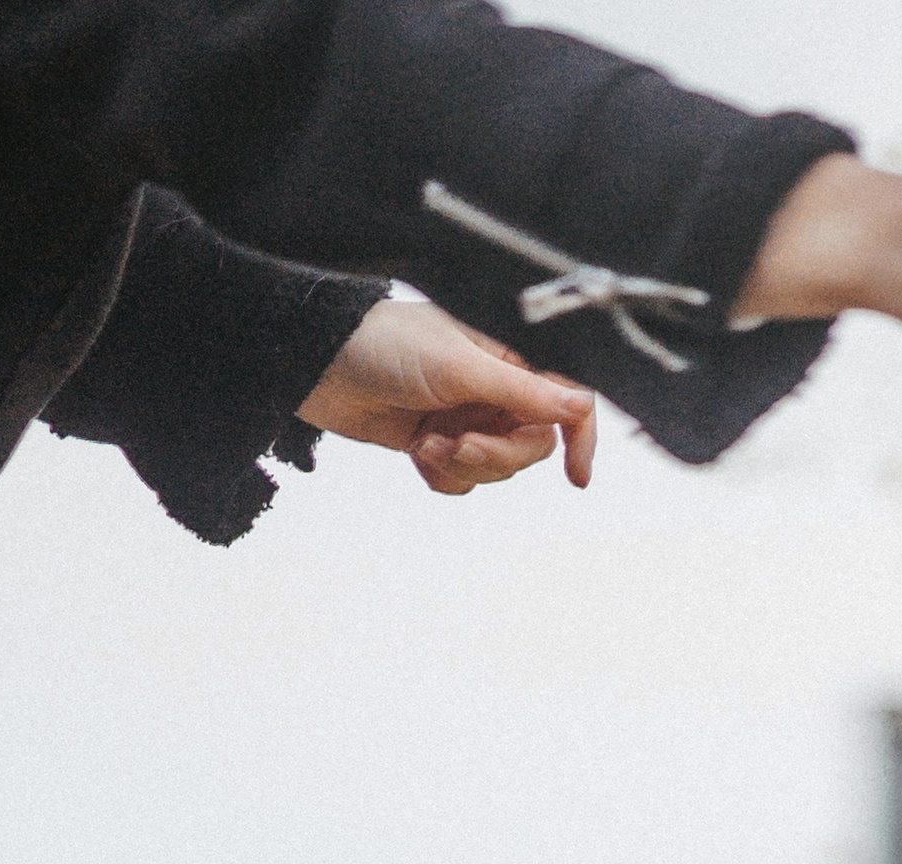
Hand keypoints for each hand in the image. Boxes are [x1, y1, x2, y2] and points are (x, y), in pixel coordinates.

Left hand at [300, 299, 595, 492]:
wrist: (321, 365)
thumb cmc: (386, 345)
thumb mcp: (460, 367)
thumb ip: (523, 392)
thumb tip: (581, 405)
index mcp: (507, 356)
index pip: (563, 399)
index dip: (577, 436)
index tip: (576, 476)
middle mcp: (493, 388)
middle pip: (530, 445)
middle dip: (498, 456)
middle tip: (462, 447)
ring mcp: (466, 417)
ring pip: (496, 468)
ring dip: (464, 466)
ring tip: (429, 445)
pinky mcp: (439, 442)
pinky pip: (463, 480)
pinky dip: (443, 475)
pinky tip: (418, 452)